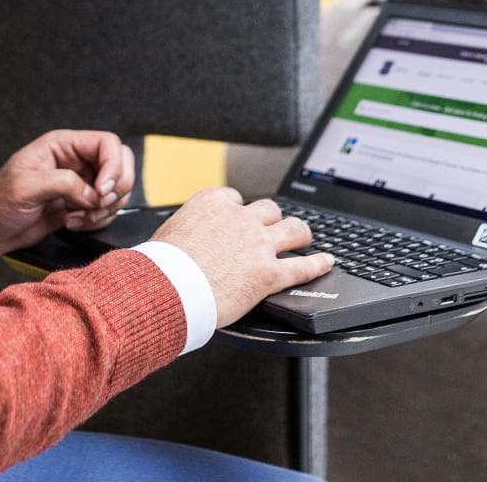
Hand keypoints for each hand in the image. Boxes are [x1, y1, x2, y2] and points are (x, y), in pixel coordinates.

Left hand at [0, 129, 135, 256]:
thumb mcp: (25, 187)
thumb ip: (63, 183)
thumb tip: (93, 193)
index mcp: (63, 145)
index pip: (107, 144)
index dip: (113, 167)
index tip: (103, 191)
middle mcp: (76, 160)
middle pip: (121, 164)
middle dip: (116, 189)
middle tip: (97, 205)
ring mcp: (81, 183)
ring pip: (118, 190)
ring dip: (104, 209)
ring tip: (77, 218)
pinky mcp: (81, 204)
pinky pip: (107, 209)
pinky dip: (97, 220)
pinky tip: (72, 223)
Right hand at [151, 188, 335, 326]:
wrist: (166, 288)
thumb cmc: (160, 266)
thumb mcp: (169, 233)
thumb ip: (187, 230)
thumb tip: (185, 240)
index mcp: (213, 203)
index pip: (236, 198)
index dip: (239, 211)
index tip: (239, 219)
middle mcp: (239, 218)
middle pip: (269, 209)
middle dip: (272, 219)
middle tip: (274, 228)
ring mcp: (258, 244)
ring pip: (294, 228)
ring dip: (300, 234)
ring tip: (304, 239)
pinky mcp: (269, 273)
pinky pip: (303, 266)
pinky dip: (318, 263)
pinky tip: (327, 262)